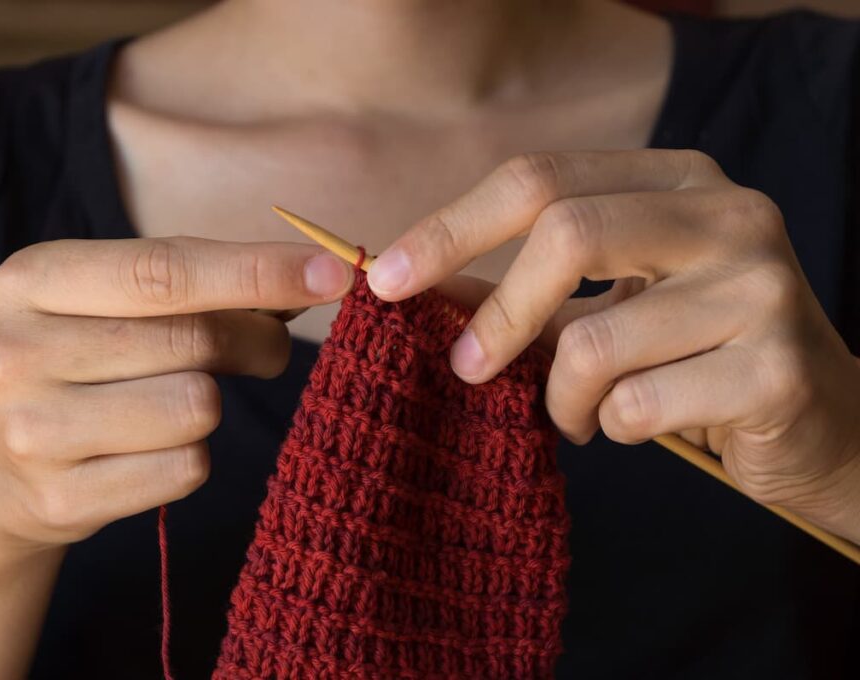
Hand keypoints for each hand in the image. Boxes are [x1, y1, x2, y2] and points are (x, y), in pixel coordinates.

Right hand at [0, 236, 352, 551]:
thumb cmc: (73, 364)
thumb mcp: (103, 302)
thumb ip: (193, 284)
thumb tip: (311, 279)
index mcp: (31, 279)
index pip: (165, 270)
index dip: (258, 271)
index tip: (334, 273)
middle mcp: (16, 351)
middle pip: (194, 341)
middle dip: (255, 342)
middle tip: (263, 347)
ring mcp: (31, 431)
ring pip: (197, 407)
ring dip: (210, 404)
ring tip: (175, 401)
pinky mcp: (60, 499)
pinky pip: (186, 468)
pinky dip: (190, 456)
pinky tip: (149, 449)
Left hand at [368, 150, 859, 539]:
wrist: (819, 422)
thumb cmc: (691, 357)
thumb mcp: (606, 307)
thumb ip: (521, 292)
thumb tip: (415, 288)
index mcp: (678, 179)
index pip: (541, 176)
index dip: (452, 227)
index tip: (385, 280)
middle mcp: (730, 212)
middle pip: (567, 233)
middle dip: (498, 316)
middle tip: (465, 370)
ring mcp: (763, 286)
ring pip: (597, 341)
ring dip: (562, 397)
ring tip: (579, 413)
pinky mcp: (779, 368)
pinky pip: (639, 405)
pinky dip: (613, 428)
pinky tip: (638, 425)